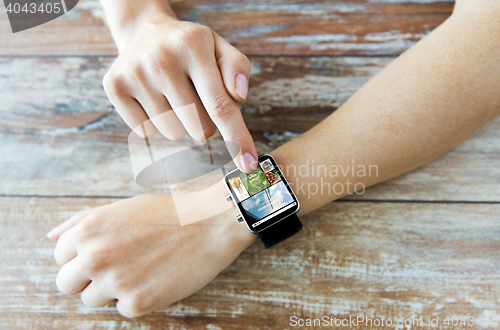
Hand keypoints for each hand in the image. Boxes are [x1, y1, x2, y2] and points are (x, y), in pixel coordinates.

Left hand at [46, 194, 255, 317]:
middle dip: (86, 278)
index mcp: (88, 230)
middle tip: (117, 267)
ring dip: (112, 289)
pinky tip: (157, 278)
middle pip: (65, 284)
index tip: (105, 252)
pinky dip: (138, 298)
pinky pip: (123, 309)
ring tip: (140, 270)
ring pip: (92, 300)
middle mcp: (95, 256)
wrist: (210, 224)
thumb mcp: (120, 208)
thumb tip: (50, 236)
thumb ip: (80, 221)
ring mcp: (115, 281)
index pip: (60, 256)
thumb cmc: (167, 214)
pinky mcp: (138, 303)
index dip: (82, 255)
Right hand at [102, 11, 257, 171]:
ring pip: (174, 132)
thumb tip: (238, 97)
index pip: (220, 105)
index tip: (248, 164)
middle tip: (196, 96)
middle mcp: (161, 59)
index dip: (236, 138)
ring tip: (173, 93)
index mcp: (192, 46)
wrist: (145, 32)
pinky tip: (154, 97)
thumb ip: (237, 68)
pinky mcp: (115, 87)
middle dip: (206, 123)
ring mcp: (134, 74)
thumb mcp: (219, 47)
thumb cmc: (190, 47)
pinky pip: (146, 131)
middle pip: (199, 127)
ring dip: (180, 122)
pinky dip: (156, 122)